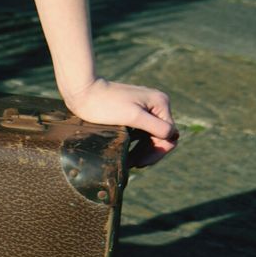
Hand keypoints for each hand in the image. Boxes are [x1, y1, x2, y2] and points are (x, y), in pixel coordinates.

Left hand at [61, 76, 178, 168]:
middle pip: (161, 137)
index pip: (169, 135)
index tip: (140, 163)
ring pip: (152, 136)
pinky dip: (137, 144)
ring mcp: (145, 107)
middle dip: (149, 152)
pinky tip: (127, 153)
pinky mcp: (134, 111)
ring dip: (143, 151)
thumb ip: (155, 126)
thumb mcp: (133, 117)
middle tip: (133, 165)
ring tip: (129, 162)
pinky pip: (142, 132)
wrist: (83, 91)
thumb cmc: (105, 104)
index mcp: (160, 103)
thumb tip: (172, 136)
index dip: (157, 151)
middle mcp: (157, 103)